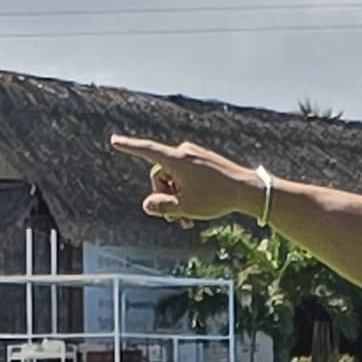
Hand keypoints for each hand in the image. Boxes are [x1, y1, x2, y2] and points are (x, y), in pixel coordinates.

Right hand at [109, 133, 267, 225]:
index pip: (146, 151)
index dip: (129, 147)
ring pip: (174, 179)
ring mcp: (195, 156)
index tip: (115, 140)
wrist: (247, 190)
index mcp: (176, 159)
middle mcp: (184, 153)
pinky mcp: (204, 162)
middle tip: (175, 220)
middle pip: (160, 175)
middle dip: (163, 197)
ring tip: (187, 221)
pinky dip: (186, 193)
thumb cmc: (216, 198)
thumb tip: (148, 205)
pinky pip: (186, 177)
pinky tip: (195, 211)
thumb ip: (161, 206)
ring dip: (176, 199)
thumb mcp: (184, 207)